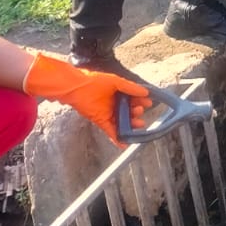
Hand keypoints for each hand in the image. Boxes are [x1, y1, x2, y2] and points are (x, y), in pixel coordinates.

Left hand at [24, 52, 147, 145]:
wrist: (77, 88)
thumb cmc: (95, 81)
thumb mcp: (116, 82)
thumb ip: (130, 88)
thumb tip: (146, 92)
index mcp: (118, 92)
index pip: (133, 98)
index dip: (141, 101)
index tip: (148, 103)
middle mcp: (114, 103)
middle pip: (129, 111)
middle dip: (136, 112)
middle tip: (139, 111)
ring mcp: (108, 113)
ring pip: (122, 122)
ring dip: (131, 125)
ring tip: (138, 124)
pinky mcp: (101, 121)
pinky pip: (111, 131)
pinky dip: (118, 138)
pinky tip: (125, 144)